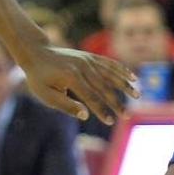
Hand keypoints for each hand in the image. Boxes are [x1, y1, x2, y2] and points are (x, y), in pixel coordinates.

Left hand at [19, 45, 137, 124]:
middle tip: (126, 116)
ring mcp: (86, 60)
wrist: (36, 53)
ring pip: (110, 73)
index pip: (90, 97)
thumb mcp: (45, 94)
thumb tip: (85, 115)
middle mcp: (82, 67)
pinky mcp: (89, 56)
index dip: (101, 110)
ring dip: (124, 85)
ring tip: (137, 95)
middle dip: (116, 102)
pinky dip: (121, 70)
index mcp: (71, 77)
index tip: (110, 121)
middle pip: (103, 87)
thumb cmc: (39, 78)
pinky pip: (108, 63)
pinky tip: (132, 77)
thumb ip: (65, 105)